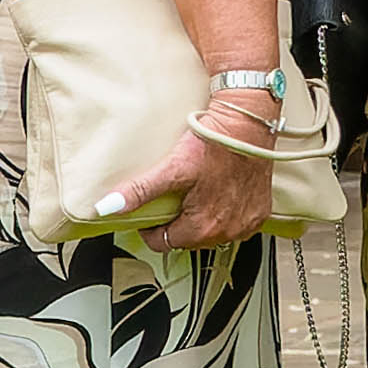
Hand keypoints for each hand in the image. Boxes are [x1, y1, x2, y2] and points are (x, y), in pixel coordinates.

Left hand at [103, 115, 275, 251]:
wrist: (248, 125)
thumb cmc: (214, 143)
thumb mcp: (171, 168)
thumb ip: (139, 191)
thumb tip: (108, 207)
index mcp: (203, 228)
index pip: (163, 243)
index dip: (151, 227)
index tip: (150, 211)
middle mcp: (228, 232)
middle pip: (187, 239)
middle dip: (176, 222)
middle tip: (174, 196)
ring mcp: (246, 224)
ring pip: (211, 233)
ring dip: (200, 218)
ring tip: (195, 192)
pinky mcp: (260, 213)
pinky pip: (235, 223)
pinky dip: (223, 212)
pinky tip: (218, 192)